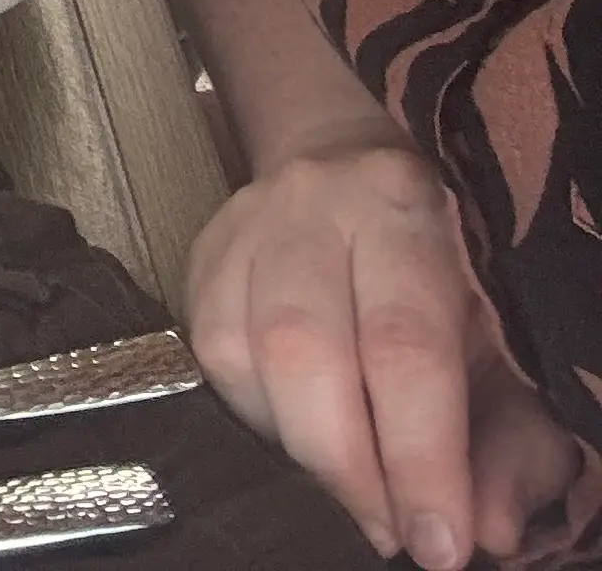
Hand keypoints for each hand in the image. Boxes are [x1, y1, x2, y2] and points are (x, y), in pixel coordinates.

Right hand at [188, 134, 585, 566]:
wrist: (350, 175)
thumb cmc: (441, 276)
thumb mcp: (505, 349)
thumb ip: (511, 441)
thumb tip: (487, 526)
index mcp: (404, 212)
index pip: (405, 346)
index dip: (420, 457)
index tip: (440, 542)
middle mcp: (313, 205)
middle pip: (303, 349)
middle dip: (347, 465)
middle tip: (386, 532)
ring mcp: (243, 227)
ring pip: (239, 356)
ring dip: (296, 447)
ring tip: (349, 488)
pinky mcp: (198, 256)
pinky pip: (206, 356)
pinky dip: (254, 416)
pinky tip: (299, 432)